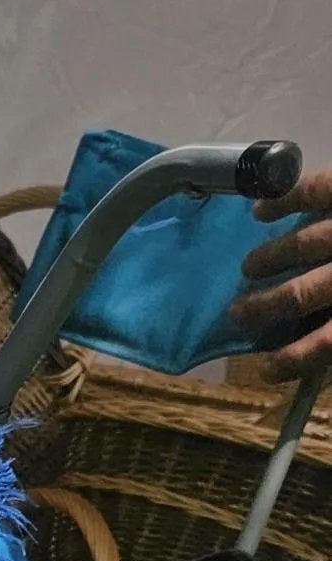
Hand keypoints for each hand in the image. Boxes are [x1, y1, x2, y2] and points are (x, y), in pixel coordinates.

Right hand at [229, 165, 331, 377]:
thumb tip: (316, 348)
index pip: (322, 344)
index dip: (291, 361)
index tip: (267, 370)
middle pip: (299, 294)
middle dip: (262, 308)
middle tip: (237, 313)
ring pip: (300, 245)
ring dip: (268, 259)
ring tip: (248, 268)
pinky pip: (315, 190)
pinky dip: (282, 201)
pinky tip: (259, 212)